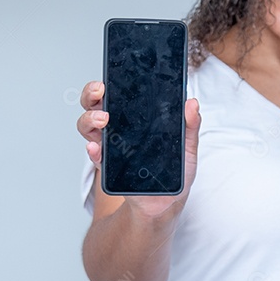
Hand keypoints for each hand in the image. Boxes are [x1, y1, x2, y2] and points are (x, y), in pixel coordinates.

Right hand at [75, 80, 200, 219]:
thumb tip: (192, 103)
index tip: (109, 78)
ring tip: (103, 120)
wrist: (166, 202)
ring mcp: (108, 146)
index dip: (108, 82)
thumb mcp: (187, 147)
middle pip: (93, 104)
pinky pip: (94, 155)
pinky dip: (91, 150)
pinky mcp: (106, 166)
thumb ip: (190, 126)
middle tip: (102, 92)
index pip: (116, 93)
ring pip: (87, 125)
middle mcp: (116, 128)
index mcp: (133, 118)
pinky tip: (95, 147)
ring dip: (90, 119)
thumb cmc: (175, 172)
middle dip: (91, 94)